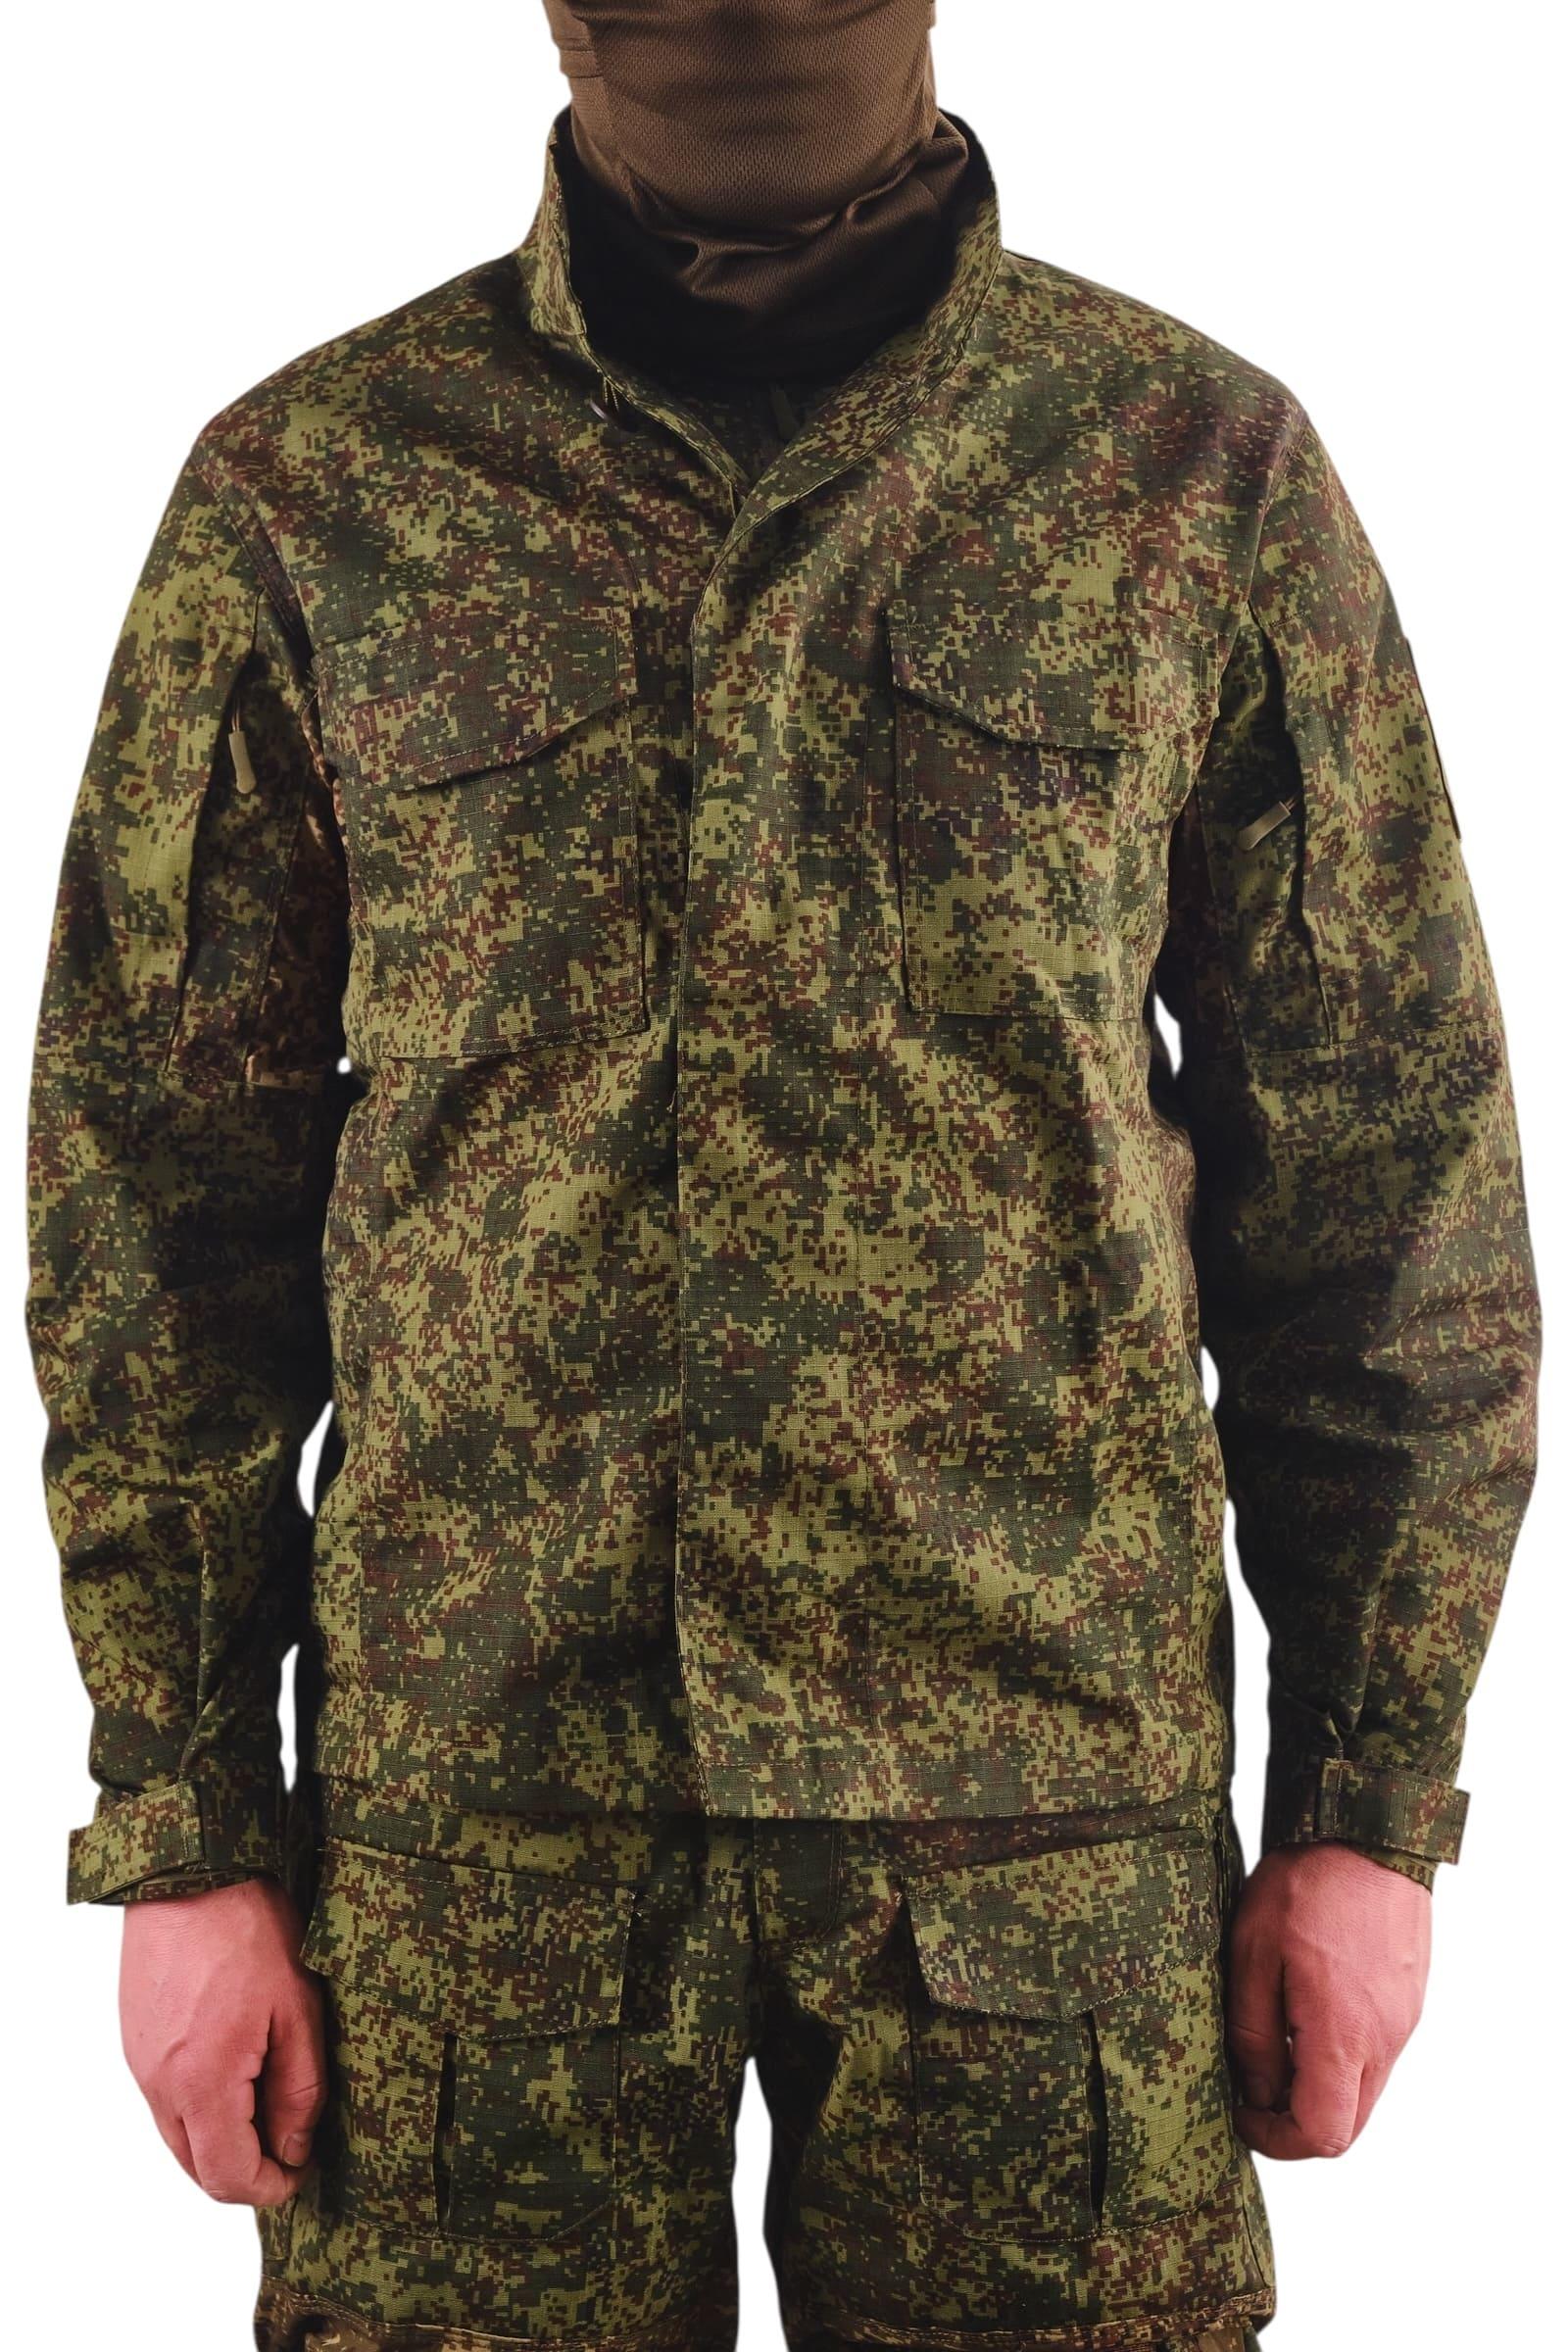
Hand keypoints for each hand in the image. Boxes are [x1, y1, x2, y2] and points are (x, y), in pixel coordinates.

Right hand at [119, 1874, 326, 2206]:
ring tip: (269, 2100)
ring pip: (178, 2136)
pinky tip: (237, 2068)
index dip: (270, 2188)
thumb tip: (294, 2148)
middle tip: (290, 2143)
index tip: (301, 2173)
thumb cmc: (250, 1930)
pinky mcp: (136, 2040)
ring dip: (221, 2138)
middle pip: (196, 2167)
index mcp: (201, 2083)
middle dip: (245, 2170)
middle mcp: (159, 2084)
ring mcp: (140, 2062)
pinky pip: (165, 2099)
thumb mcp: (299, 2010)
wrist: (192, 1872)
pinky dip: (200, 2105)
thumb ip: (300, 2091)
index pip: (227, 2177)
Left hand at [1226, 1840, 1430, 2159]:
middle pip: (1347, 2125)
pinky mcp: (1408, 2001)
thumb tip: (1256, 2091)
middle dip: (1296, 2123)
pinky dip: (1340, 2058)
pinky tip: (1304, 2013)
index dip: (1275, 2140)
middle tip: (1251, 2089)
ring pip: (1364, 2091)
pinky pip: (1376, 2055)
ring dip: (1318, 2088)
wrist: (1367, 1831)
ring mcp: (1404, 2022)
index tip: (1241, 2112)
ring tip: (1272, 2042)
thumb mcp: (1252, 1953)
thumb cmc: (1305, 1885)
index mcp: (1345, 2035)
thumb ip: (1252, 2034)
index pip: (1322, 2135)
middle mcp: (1386, 2040)